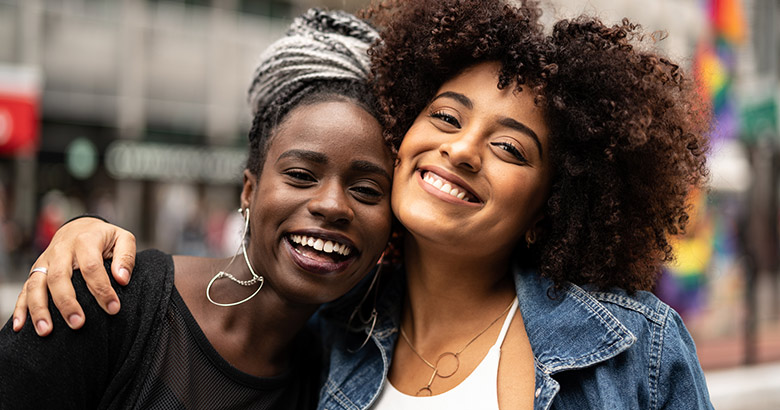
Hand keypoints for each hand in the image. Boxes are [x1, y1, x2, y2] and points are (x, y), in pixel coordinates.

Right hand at [13, 217, 136, 335]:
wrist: (80, 227)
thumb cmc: (104, 237)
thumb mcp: (123, 238)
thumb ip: (126, 257)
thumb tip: (122, 279)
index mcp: (84, 241)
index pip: (91, 267)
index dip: (102, 289)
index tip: (113, 308)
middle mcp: (61, 251)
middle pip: (58, 277)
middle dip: (67, 302)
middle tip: (78, 323)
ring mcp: (45, 261)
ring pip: (36, 285)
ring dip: (39, 309)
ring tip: (46, 331)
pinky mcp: (36, 271)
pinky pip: (24, 290)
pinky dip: (21, 308)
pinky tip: (21, 327)